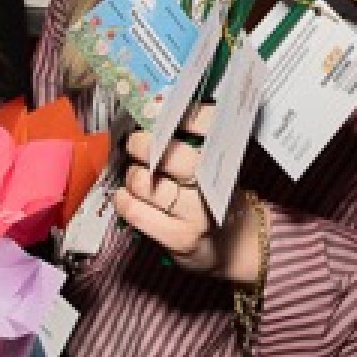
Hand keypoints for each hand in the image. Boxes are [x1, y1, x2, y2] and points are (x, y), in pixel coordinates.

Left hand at [112, 105, 262, 283]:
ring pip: (145, 182)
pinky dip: (123, 200)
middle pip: (170, 155)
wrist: (234, 247)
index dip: (180, 114)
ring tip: (137, 177)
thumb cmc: (214, 198)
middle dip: (142, 144)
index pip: (208, 126)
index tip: (154, 108)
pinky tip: (126, 197)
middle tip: (135, 143)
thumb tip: (152, 109)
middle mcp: (214, 186)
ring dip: (132, 175)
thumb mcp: (212, 167)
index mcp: (225, 160)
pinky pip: (135, 211)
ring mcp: (197, 214)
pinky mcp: (179, 238)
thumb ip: (189, 140)